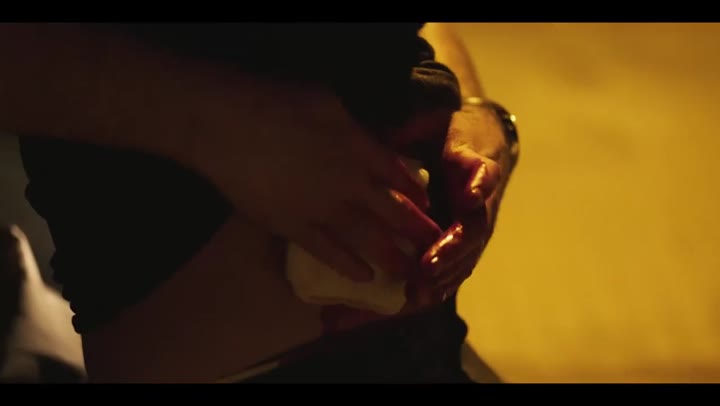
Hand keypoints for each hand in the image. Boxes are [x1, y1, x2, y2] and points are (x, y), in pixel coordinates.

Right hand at [189, 83, 441, 281]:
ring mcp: (324, 210)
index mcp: (361, 150)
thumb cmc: (276, 101)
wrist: (228, 125)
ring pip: (368, 239)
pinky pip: (328, 253)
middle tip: (432, 245)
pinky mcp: (295, 228)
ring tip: (409, 271)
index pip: (399, 176)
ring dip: (392, 256)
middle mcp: (351, 184)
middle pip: (394, 213)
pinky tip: (365, 278)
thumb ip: (353, 126)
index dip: (416, 193)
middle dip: (417, 231)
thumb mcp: (328, 100)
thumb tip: (367, 139)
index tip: (425, 205)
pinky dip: (348, 266)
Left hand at [418, 106, 514, 301]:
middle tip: (426, 267)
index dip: (479, 186)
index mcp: (478, 165)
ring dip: (444, 276)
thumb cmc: (450, 132)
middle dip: (450, 251)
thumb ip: (417, 127)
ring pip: (466, 256)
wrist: (481, 144)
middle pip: (474, 230)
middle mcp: (482, 201)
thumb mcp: (436, 121)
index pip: (485, 176)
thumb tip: (390, 133)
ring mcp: (477, 226)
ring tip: (417, 294)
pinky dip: (440, 284)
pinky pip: (457, 267)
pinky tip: (417, 302)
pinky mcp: (466, 242)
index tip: (470, 197)